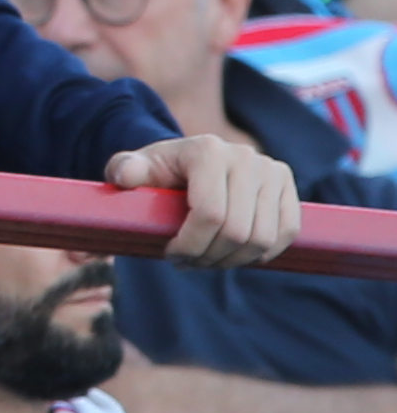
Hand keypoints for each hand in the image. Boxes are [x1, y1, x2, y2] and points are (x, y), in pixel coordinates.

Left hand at [113, 132, 299, 265]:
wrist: (189, 161)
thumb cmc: (158, 170)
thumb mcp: (133, 167)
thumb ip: (124, 169)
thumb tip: (126, 176)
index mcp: (207, 150)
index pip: (210, 214)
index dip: (191, 245)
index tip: (172, 255)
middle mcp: (245, 156)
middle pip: (238, 231)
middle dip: (210, 257)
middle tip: (189, 263)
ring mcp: (271, 170)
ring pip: (263, 238)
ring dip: (234, 260)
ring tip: (208, 260)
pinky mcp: (288, 186)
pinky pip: (287, 232)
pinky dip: (263, 253)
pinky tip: (236, 255)